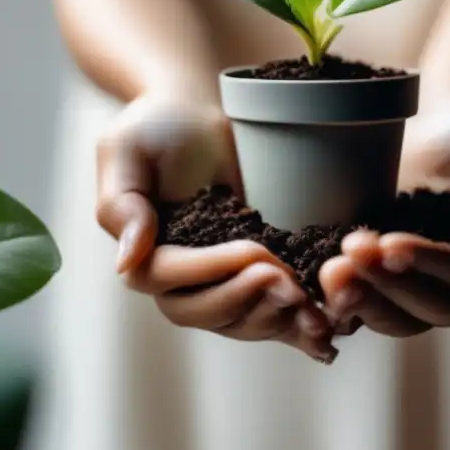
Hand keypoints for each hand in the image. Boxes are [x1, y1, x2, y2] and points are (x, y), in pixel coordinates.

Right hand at [95, 96, 335, 362]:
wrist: (199, 116)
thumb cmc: (157, 127)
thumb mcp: (125, 151)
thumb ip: (121, 204)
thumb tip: (125, 264)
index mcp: (142, 254)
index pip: (168, 277)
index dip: (212, 271)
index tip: (255, 253)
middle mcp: (178, 281)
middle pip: (205, 312)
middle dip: (249, 300)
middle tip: (290, 283)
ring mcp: (219, 285)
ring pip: (241, 322)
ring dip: (277, 320)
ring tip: (314, 312)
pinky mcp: (255, 281)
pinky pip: (272, 314)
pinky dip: (297, 328)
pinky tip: (328, 333)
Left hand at [319, 89, 449, 336]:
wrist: (437, 119)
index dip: (430, 264)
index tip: (391, 243)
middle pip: (428, 308)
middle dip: (387, 284)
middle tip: (351, 250)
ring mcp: (415, 289)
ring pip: (391, 317)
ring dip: (359, 298)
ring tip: (329, 270)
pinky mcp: (378, 280)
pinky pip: (360, 305)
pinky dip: (338, 301)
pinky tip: (313, 281)